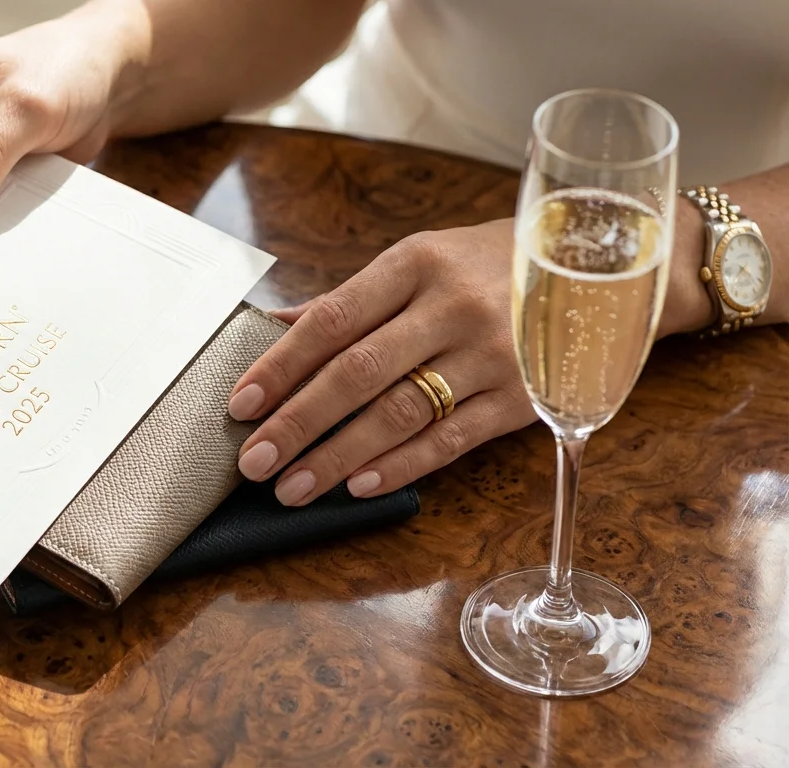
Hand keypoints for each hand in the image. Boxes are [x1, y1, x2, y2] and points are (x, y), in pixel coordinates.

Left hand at [228, 220, 537, 503]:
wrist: (601, 268)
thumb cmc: (487, 264)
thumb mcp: (419, 261)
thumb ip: (348, 301)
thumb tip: (270, 327)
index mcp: (415, 263)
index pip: (332, 320)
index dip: (280, 365)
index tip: (240, 404)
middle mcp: (452, 307)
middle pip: (358, 373)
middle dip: (297, 423)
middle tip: (253, 461)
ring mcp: (492, 354)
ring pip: (400, 414)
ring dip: (337, 456)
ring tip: (292, 487)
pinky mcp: (523, 398)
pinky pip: (451, 440)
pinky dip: (400, 466)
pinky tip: (357, 485)